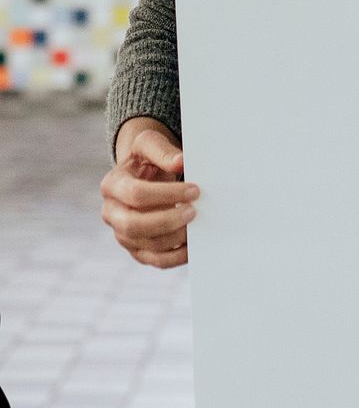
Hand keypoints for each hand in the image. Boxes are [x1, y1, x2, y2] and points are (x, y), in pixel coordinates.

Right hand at [100, 118, 199, 267]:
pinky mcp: (138, 250)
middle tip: (194, 212)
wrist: (144, 177)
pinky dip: (178, 257)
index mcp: (112, 185)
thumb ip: (163, 151)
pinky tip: (195, 245)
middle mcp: (112, 213)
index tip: (195, 190)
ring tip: (197, 225)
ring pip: (147, 245)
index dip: (167, 194)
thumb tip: (181, 161)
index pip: (136, 194)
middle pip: (133, 225)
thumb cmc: (148, 160)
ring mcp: (123, 234)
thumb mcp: (150, 145)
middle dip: (168, 221)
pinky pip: (157, 261)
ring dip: (176, 238)